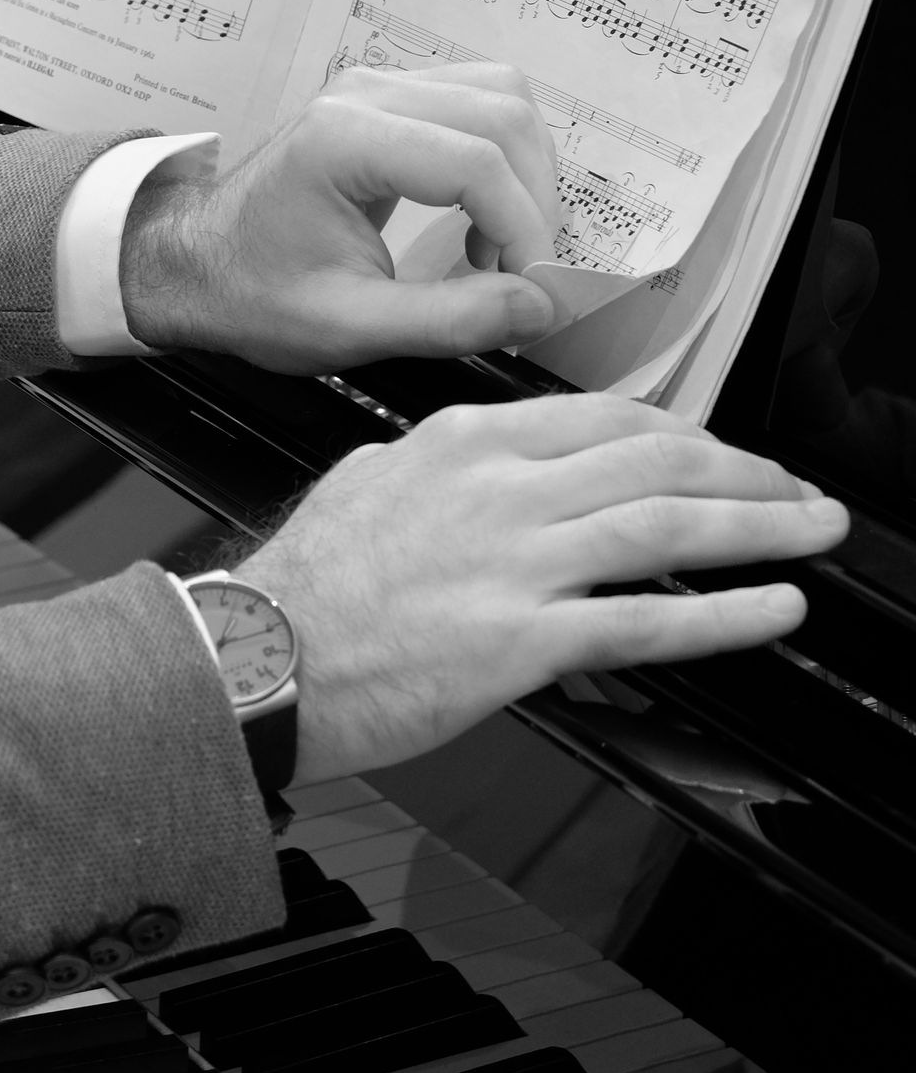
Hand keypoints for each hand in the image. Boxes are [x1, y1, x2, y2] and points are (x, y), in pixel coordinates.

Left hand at [120, 63, 559, 372]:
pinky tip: (482, 219)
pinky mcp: (389, 98)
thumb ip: (449, 320)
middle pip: (503, 114)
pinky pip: (479, 102)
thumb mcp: (347, 327)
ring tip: (501, 248)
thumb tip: (540, 306)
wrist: (195, 264)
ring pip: (503, 97)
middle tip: (524, 276)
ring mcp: (378, 86)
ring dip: (526, 174)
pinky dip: (504, 159)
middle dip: (533, 201)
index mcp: (344, 139)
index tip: (536, 291)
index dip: (523, 229)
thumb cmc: (253, 293)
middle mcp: (367, 92)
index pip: (475, 161)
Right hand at [233, 394, 848, 783]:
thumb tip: (478, 464)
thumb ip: (434, 462)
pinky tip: (772, 607)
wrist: (259, 655)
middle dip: (745, 470)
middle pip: (656, 458)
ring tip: (813, 531)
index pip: (603, 417)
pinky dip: (724, 612)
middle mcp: (502, 485)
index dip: (682, 433)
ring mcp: (516, 559)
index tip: (717, 451)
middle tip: (795, 489)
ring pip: (667, 522)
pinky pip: (646, 617)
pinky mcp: (521, 640)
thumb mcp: (368, 479)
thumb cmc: (305, 580)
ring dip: (759, 524)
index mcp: (466, 440)